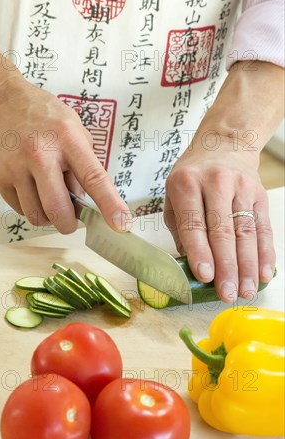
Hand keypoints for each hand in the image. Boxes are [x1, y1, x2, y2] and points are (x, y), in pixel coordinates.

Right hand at [0, 77, 127, 232]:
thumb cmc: (40, 113)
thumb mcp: (73, 127)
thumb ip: (83, 162)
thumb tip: (85, 199)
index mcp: (67, 138)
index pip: (93, 178)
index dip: (110, 204)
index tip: (121, 224)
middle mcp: (41, 153)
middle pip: (59, 209)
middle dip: (69, 224)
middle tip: (71, 219)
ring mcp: (17, 166)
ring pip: (36, 215)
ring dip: (48, 216)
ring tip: (48, 198)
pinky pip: (20, 209)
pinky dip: (30, 207)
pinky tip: (31, 189)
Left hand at [164, 138, 275, 302]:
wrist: (223, 144)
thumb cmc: (192, 176)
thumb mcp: (173, 195)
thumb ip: (179, 228)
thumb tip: (189, 265)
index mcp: (186, 184)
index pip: (194, 224)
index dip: (200, 252)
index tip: (206, 276)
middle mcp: (215, 183)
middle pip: (223, 231)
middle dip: (226, 266)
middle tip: (226, 293)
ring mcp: (241, 188)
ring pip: (246, 232)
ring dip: (247, 266)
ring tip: (245, 291)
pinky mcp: (259, 195)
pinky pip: (263, 227)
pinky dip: (265, 253)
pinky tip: (263, 273)